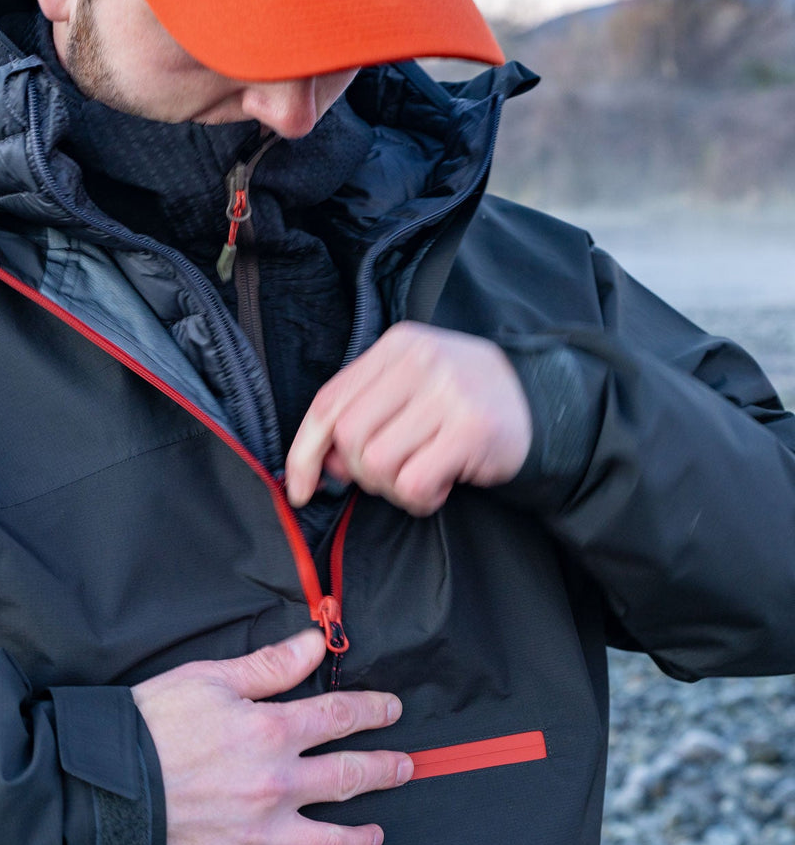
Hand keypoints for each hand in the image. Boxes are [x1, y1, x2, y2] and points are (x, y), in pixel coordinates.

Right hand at [131, 630, 410, 844]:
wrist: (102, 786)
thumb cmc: (151, 725)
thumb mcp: (210, 678)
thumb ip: (269, 665)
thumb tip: (315, 642)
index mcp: (271, 731)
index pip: (340, 717)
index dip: (372, 709)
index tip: (392, 708)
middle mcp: (277, 785)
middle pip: (350, 777)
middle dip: (385, 769)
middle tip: (405, 766)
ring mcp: (260, 836)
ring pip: (332, 844)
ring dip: (363, 838)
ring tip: (376, 833)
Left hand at [286, 322, 531, 516]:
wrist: (543, 404)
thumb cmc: (464, 401)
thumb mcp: (412, 387)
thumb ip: (364, 412)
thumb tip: (319, 462)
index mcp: (397, 346)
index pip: (329, 401)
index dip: (305, 451)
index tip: (300, 487)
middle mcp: (420, 361)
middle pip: (348, 435)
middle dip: (361, 472)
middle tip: (392, 475)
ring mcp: (447, 392)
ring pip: (377, 462)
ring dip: (393, 487)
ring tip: (420, 477)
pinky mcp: (471, 428)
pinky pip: (413, 482)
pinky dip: (419, 498)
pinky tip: (439, 486)